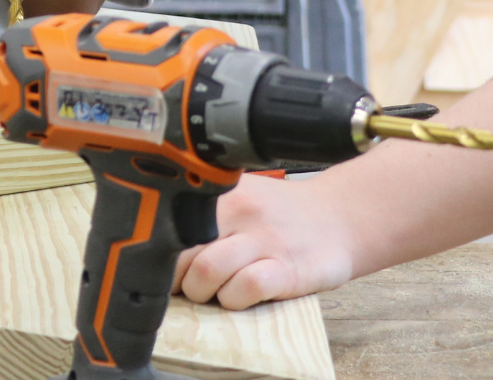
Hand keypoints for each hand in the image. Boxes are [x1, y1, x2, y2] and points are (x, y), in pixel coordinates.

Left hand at [173, 174, 357, 308]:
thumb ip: (200, 214)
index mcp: (221, 192)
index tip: (164, 267)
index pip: (168, 225)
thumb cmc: (279, 215)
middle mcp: (240, 211)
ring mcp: (265, 240)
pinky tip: (242, 295)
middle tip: (189, 285)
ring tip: (215, 291)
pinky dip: (236, 300)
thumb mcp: (238, 198)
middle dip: (178, 280)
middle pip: (181, 253)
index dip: (161, 254)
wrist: (337, 218)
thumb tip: (155, 246)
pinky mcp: (288, 269)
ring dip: (204, 294)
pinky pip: (246, 288)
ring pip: (206, 272)